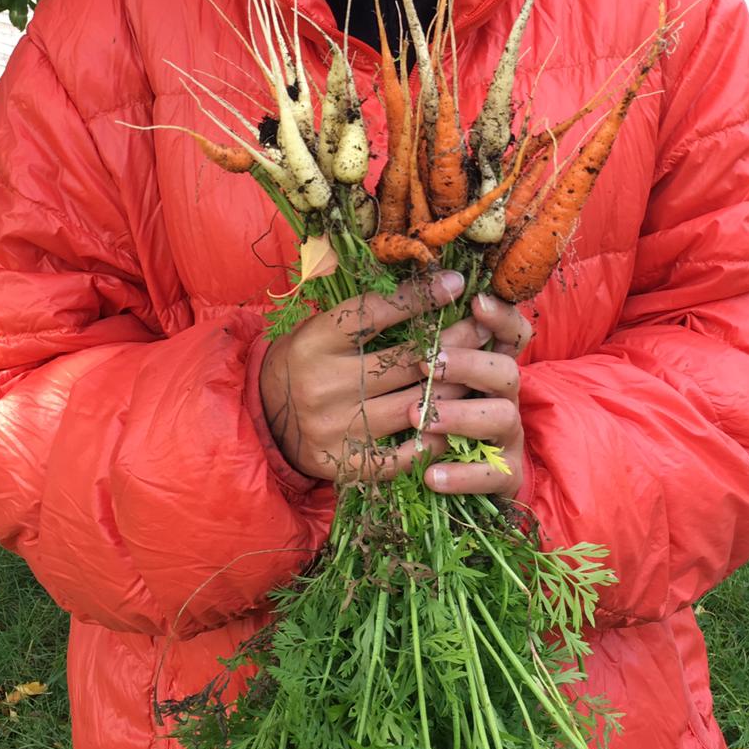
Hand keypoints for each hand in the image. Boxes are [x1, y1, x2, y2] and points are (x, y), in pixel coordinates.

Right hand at [259, 270, 490, 483]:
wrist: (264, 419)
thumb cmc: (304, 362)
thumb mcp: (321, 328)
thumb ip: (367, 313)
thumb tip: (428, 284)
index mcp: (316, 341)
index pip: (375, 313)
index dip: (420, 298)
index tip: (457, 283)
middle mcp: (325, 384)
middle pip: (406, 360)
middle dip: (453, 342)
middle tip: (484, 329)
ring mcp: (337, 428)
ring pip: (414, 405)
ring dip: (453, 389)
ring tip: (480, 373)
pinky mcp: (348, 464)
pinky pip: (403, 455)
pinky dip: (433, 439)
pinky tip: (455, 423)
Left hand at [410, 291, 533, 499]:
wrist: (459, 482)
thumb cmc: (436, 417)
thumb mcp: (429, 380)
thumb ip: (427, 348)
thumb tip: (402, 302)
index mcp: (491, 367)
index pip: (512, 333)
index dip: (500, 316)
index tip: (474, 301)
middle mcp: (505, 397)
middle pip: (506, 370)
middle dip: (468, 363)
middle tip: (428, 362)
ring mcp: (509, 437)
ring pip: (502, 417)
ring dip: (461, 415)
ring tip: (418, 417)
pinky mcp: (505, 476)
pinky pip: (491, 476)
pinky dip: (461, 475)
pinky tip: (430, 475)